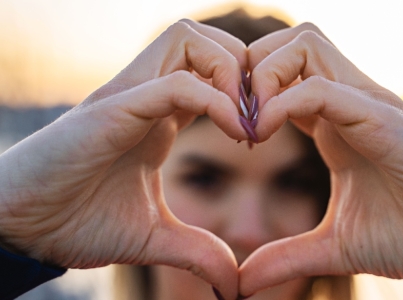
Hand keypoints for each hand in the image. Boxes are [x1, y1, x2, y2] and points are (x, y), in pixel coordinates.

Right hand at [0, 19, 247, 299]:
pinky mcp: (112, 110)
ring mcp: (129, 97)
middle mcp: (147, 96)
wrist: (21, 228)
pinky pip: (174, 83)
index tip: (262, 133)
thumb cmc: (78, 222)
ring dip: (229, 71)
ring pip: (189, 39)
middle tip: (259, 113)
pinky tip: (235, 134)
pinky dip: (214, 101)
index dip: (245, 92)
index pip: (212, 71)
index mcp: (160, 116)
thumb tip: (234, 287)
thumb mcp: (154, 238)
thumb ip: (199, 251)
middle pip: (206, 39)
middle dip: (244, 66)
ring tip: (244, 119)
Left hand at [239, 23, 402, 296]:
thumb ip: (286, 258)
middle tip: (235, 114)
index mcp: (334, 122)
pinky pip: (322, 88)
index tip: (235, 133)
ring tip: (253, 123)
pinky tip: (264, 133)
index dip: (249, 95)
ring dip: (266, 75)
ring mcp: (366, 104)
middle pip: (289, 42)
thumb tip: (242, 283)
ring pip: (305, 44)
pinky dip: (284, 103)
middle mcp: (348, 101)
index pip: (283, 75)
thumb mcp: (334, 247)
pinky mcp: (383, 117)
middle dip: (252, 68)